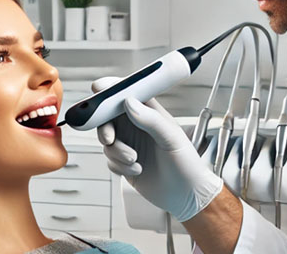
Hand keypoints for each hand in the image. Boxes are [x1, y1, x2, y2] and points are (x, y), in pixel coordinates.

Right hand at [92, 77, 222, 221]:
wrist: (186, 196)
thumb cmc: (187, 165)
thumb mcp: (171, 138)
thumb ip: (150, 119)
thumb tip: (129, 102)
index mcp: (150, 113)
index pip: (127, 94)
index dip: (110, 89)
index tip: (98, 90)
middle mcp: (137, 126)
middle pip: (108, 118)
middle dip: (105, 128)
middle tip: (110, 139)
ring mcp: (129, 144)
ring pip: (107, 142)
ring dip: (118, 153)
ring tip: (135, 159)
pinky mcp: (124, 163)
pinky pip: (109, 160)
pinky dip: (120, 166)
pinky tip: (138, 169)